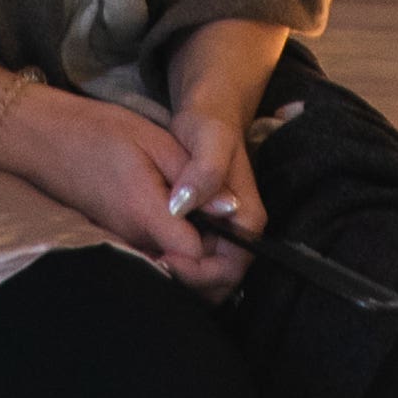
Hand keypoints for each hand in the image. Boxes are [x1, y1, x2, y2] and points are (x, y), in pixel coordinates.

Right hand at [0, 86, 238, 291]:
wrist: (46, 139)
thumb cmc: (100, 131)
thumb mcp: (153, 139)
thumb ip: (194, 176)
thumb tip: (232, 210)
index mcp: (147, 214)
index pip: (199, 259)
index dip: (226, 250)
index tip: (233, 226)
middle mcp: (136, 243)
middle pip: (191, 281)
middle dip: (220, 268)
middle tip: (230, 231)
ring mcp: (126, 248)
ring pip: (176, 279)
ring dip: (202, 266)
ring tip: (214, 230)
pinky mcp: (119, 245)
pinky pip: (159, 268)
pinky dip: (181, 262)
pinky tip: (189, 233)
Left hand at [160, 99, 264, 291]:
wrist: (206, 115)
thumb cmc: (210, 125)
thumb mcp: (209, 140)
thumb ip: (203, 173)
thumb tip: (182, 207)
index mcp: (248, 220)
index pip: (230, 269)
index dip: (199, 273)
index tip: (165, 259)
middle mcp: (240, 234)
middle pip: (220, 282)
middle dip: (188, 282)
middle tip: (152, 265)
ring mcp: (224, 234)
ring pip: (207, 277)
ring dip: (181, 277)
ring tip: (149, 260)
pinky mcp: (207, 231)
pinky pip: (195, 261)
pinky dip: (177, 263)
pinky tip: (152, 250)